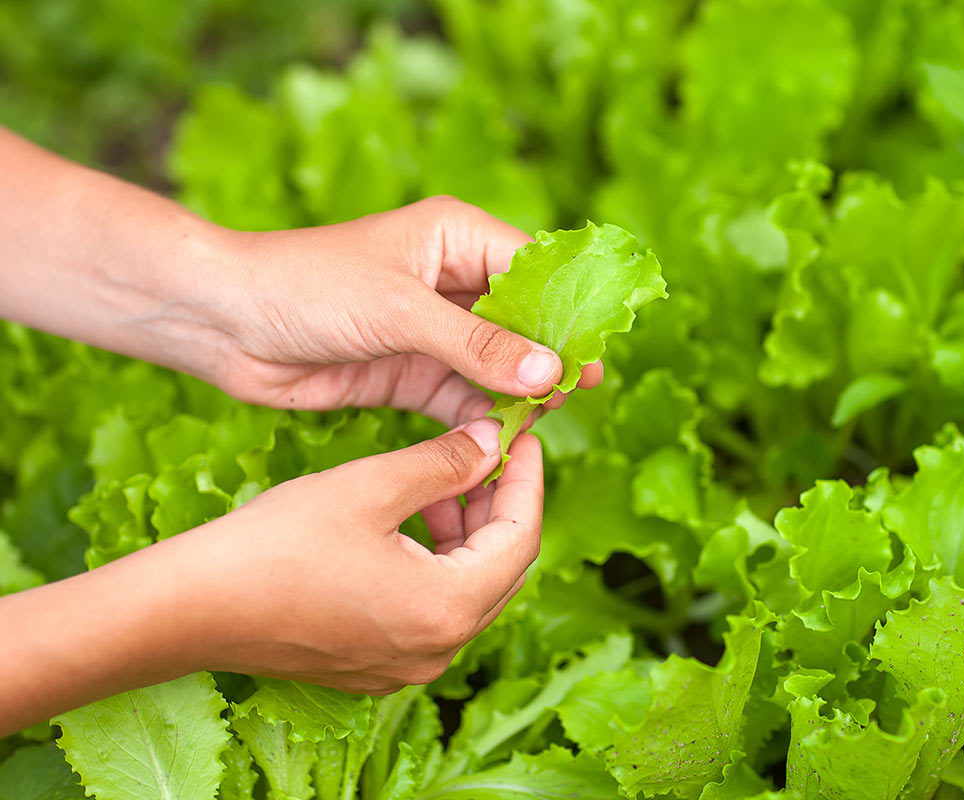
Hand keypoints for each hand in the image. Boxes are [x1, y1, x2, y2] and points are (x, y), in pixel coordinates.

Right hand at [0, 420, 541, 730]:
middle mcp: (438, 650)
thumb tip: (494, 441)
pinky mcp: (376, 665)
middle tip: (489, 451)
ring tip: (446, 478)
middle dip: (499, 505)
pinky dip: (435, 563)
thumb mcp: (372, 486)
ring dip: (465, 532)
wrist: (189, 607)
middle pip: (501, 569)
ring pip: (466, 589)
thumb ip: (445, 463)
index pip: (521, 538)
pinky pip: (431, 610)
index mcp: (448, 609)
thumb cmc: (276, 544)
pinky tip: (412, 521)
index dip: (526, 480)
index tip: (523, 436)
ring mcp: (407, 666)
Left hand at [213, 195, 601, 425]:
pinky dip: (481, 419)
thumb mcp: (400, 311)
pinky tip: (500, 440)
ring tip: (540, 422)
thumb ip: (478, 345)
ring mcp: (432, 331)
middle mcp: (451, 281)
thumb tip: (552, 372)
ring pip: (496, 366)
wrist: (223, 323)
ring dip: (516, 394)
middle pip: (521, 323)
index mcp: (456, 237)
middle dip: (546, 358)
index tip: (596, 353)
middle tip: (573, 395)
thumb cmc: (307, 287)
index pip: (532, 270)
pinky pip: (462, 398)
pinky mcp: (410, 373)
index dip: (567, 311)